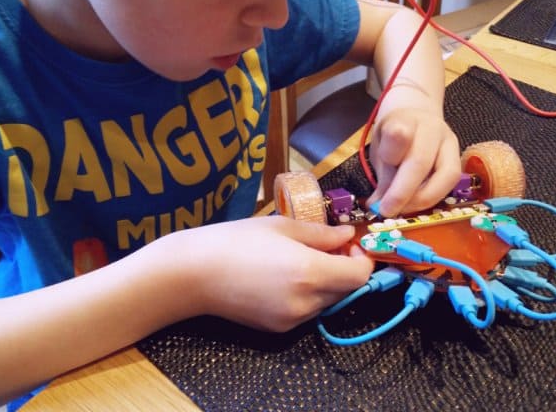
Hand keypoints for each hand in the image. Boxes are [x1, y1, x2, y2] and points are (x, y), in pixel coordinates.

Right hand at [172, 216, 373, 331]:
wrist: (193, 274)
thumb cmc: (235, 240)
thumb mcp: (281, 226)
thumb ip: (321, 234)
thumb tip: (347, 236)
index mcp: (310, 273)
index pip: (360, 275)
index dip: (362, 259)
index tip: (349, 244)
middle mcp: (306, 302)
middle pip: (347, 290)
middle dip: (345, 269)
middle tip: (327, 247)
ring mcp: (292, 319)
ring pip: (327, 302)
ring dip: (327, 283)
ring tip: (302, 260)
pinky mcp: (278, 329)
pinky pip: (307, 311)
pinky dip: (308, 295)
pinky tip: (284, 277)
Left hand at [366, 106, 460, 215]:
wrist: (417, 116)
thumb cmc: (394, 137)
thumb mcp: (380, 151)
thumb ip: (382, 178)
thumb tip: (377, 207)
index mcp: (403, 120)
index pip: (397, 135)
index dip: (390, 158)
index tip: (378, 179)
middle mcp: (431, 128)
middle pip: (421, 161)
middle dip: (403, 192)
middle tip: (388, 210)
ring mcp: (450, 142)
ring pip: (446, 174)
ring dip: (423, 198)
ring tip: (404, 208)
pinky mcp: (459, 157)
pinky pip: (451, 182)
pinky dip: (433, 196)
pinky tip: (418, 202)